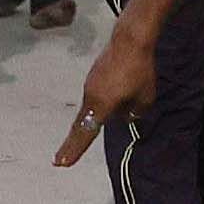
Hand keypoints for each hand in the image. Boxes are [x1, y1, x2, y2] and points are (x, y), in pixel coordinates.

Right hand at [51, 23, 161, 164]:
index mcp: (100, 105)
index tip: (61, 163)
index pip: (85, 133)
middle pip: (84, 123)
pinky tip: (126, 83)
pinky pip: (100, 93)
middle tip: (59, 159)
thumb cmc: (139, 71)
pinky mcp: (94, 75)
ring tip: (131, 90)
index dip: (73, 150)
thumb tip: (125, 116)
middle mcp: (90, 96)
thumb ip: (134, 113)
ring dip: (108, 108)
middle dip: (73, 142)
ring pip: (97, 106)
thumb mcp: (144, 98)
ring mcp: (90, 84)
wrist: (130, 40)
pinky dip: (109, 97)